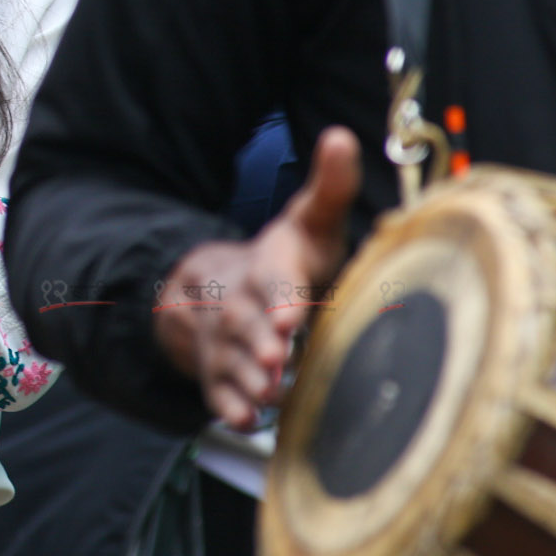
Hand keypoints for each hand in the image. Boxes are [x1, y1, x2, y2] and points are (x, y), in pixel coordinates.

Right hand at [152, 127, 361, 429]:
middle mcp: (241, 306)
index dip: (281, 297)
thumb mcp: (308, 222)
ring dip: (248, 377)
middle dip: (261, 341)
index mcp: (270, 268)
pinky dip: (228, 406)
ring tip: (269, 393)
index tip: (291, 315)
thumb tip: (341, 135)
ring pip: (232, 359)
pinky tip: (244, 419)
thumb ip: (328, 187)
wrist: (214, 289)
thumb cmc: (287, 261)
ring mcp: (227, 341)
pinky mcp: (220, 372)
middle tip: (279, 358)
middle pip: (246, 323)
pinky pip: (218, 391)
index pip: (273, 280)